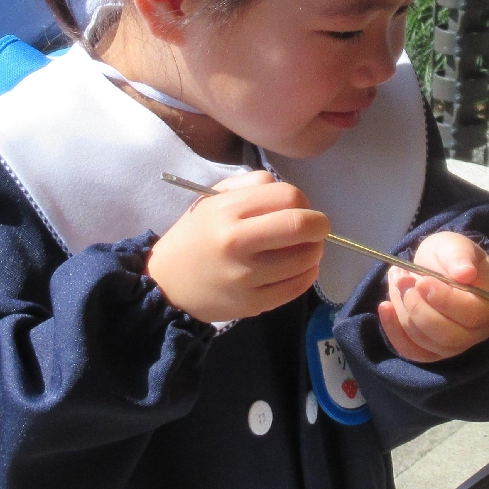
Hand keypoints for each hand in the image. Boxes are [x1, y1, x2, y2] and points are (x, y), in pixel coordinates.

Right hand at [147, 171, 328, 324]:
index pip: (289, 197)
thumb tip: (294, 196)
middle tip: (316, 228)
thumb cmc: (196, 235)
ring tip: (304, 248)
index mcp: (228, 211)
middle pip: (302, 226)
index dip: (304, 201)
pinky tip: (299, 268)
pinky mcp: (253, 304)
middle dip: (320, 225)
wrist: (167, 283)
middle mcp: (237, 243)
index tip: (300, 208)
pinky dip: (308, 274)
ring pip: (306, 258)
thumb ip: (254, 185)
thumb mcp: (214, 198)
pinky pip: (298, 286)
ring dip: (315, 250)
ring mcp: (246, 277)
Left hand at [378, 232, 488, 362]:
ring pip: (425, 340)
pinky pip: (412, 351)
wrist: (439, 268)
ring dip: (403, 310)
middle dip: (417, 307)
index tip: (421, 280)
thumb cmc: (451, 256)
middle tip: (403, 279)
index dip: (443, 299)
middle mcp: (477, 331)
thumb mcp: (455, 245)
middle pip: (446, 334)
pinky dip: (393, 331)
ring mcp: (455, 345)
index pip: (470, 313)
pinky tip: (384, 307)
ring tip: (397, 281)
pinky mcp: (433, 351)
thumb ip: (460, 255)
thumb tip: (465, 273)